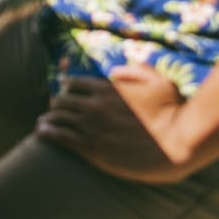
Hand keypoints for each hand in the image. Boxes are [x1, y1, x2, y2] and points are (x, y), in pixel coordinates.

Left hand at [33, 66, 204, 184]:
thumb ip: (137, 71)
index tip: (67, 96)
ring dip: (49, 119)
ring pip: (57, 118)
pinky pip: (60, 138)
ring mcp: (92, 127)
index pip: (75, 84)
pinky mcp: (92, 148)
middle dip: (57, 105)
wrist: (177, 144)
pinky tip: (41, 134)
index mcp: (108, 88)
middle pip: (62, 100)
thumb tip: (116, 70)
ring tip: (42, 125)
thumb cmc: (173, 112)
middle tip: (53, 113)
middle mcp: (95, 105)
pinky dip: (48, 134)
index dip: (68, 90)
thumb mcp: (160, 81)